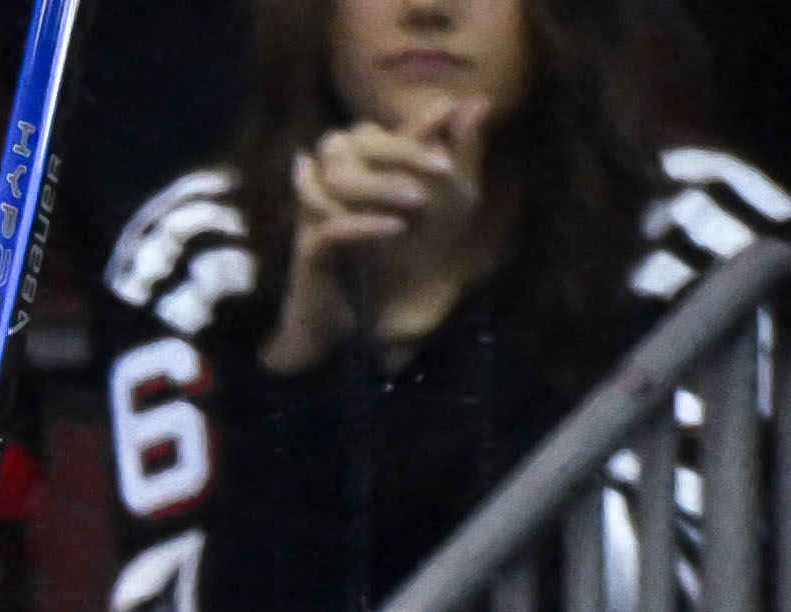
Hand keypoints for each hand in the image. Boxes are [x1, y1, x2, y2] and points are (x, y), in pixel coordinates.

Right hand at [264, 114, 476, 365]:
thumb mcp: (444, 207)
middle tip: (444, 168)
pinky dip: (363, 225)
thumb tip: (481, 102)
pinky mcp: (309, 253)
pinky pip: (328, 227)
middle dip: (401, 150)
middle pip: (355, 142)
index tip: (451, 110)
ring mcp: (317, 216)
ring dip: (381, 185)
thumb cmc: (399, 264)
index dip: (416, 123)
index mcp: (363, 169)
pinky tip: (396, 228)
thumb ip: (460, 157)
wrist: (363, 330)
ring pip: (336, 177)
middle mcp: (335, 184)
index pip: (385, 130)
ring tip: (421, 199)